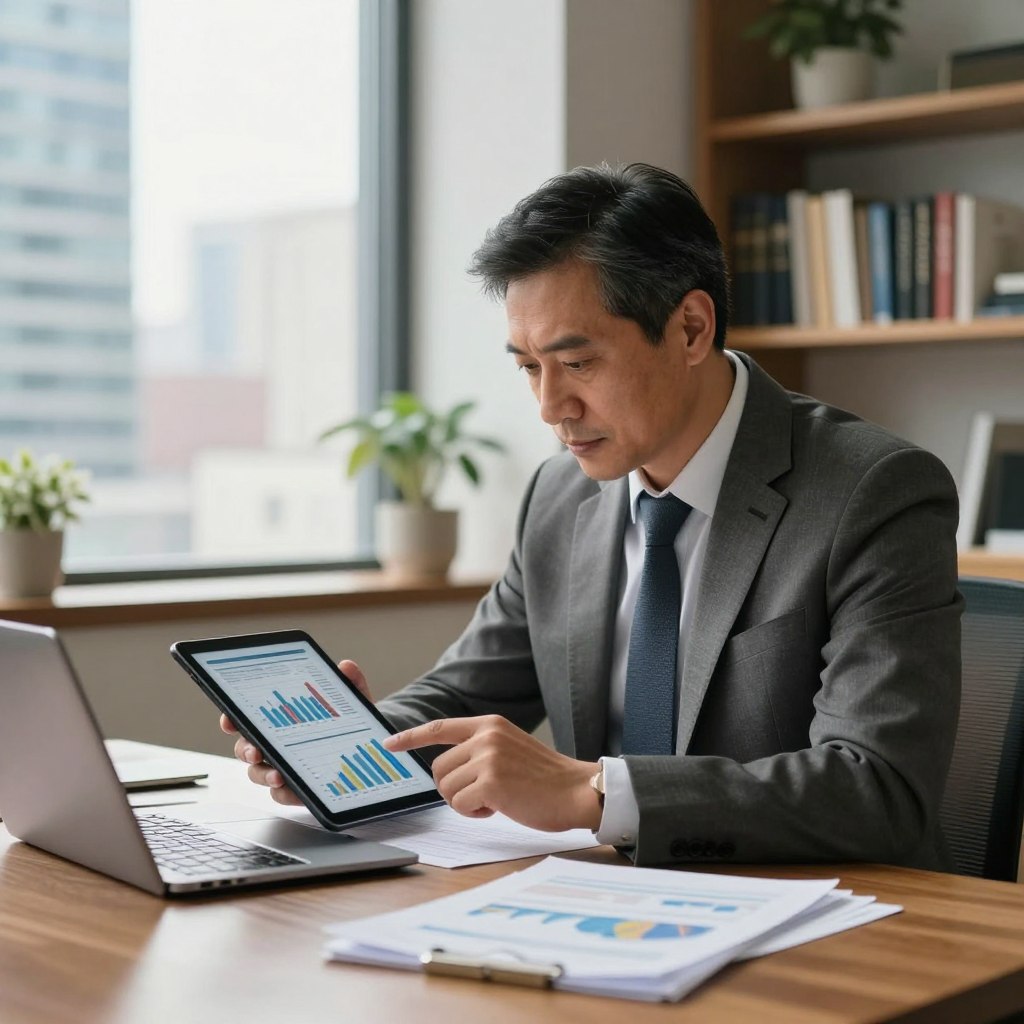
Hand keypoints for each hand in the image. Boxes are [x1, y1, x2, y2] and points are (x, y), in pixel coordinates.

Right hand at [220, 659, 372, 805]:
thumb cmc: (353, 728)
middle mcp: (277, 745)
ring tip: (278, 776)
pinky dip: (287, 793)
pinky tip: (296, 790)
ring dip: (264, 775)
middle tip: (256, 751)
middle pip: (246, 748)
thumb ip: (350, 685)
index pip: (249, 717)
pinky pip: (282, 795)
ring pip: (259, 773)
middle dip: (246, 749)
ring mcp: (284, 768)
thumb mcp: (354, 703)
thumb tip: (346, 666)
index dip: (233, 718)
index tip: (230, 719)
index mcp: (283, 720)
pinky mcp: (297, 789)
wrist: (372, 757)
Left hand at [384, 715, 601, 831]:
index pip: (440, 728)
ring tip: (496, 800)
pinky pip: (460, 805)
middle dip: (452, 789)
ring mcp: (488, 758)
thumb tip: (447, 769)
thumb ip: (480, 750)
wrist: (576, 790)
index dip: (411, 737)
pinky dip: (474, 813)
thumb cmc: (544, 778)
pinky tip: (499, 808)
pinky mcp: (491, 782)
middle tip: (482, 796)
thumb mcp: (510, 748)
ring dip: (466, 803)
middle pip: (438, 768)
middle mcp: (486, 736)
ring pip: (447, 789)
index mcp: (490, 725)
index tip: (389, 744)